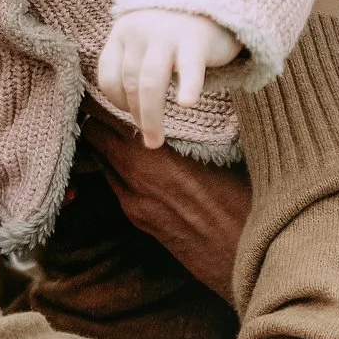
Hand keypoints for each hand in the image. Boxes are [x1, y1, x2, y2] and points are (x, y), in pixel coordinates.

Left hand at [81, 101, 251, 300]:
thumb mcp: (223, 153)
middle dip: (97, 116)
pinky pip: (115, 183)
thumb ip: (194, 128)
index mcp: (153, 157)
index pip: (106, 116)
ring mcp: (133, 202)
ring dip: (104, 142)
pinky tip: (132, 156)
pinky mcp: (138, 220)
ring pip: (101, 161)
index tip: (107, 79)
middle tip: (107, 96)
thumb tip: (189, 98)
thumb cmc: (243, 201)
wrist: (244, 259)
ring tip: (116, 121)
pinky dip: (115, 166)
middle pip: (94, 136)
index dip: (103, 95)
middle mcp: (134, 180)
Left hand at [97, 8, 240, 149]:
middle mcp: (140, 32)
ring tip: (156, 140)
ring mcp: (167, 35)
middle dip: (137, 114)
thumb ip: (133, 63)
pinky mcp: (196, 40)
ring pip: (151, 82)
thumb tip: (131, 111)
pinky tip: (186, 104)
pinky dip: (187, 87)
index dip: (116, 100)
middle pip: (130, 82)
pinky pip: (189, 68)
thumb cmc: (174, 31)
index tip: (131, 113)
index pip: (108, 74)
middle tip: (150, 139)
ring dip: (151, 115)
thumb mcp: (144, 38)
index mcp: (122, 32)